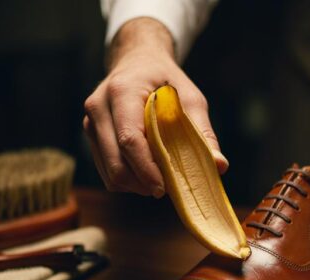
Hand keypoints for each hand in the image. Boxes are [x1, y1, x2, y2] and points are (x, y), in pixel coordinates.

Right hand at [83, 17, 227, 196]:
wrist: (137, 61)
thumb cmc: (166, 80)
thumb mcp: (191, 98)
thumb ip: (203, 133)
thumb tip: (220, 166)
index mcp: (121, 92)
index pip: (130, 139)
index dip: (147, 169)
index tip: (165, 188)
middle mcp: (99, 107)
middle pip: (116, 162)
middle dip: (142, 182)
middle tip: (168, 187)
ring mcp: (90, 123)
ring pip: (109, 172)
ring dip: (135, 185)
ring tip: (160, 178)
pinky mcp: (91, 136)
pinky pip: (106, 171)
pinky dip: (128, 180)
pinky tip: (146, 172)